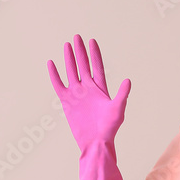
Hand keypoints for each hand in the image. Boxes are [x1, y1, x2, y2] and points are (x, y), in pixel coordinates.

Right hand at [47, 34, 130, 179]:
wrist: (95, 142)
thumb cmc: (109, 128)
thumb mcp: (118, 110)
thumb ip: (122, 94)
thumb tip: (128, 80)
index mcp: (101, 88)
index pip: (97, 66)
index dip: (94, 53)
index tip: (92, 40)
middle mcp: (88, 89)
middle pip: (83, 65)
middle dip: (80, 51)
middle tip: (77, 37)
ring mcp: (77, 94)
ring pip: (71, 71)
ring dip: (69, 59)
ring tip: (67, 45)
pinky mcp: (66, 101)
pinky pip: (58, 85)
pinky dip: (54, 74)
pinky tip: (51, 63)